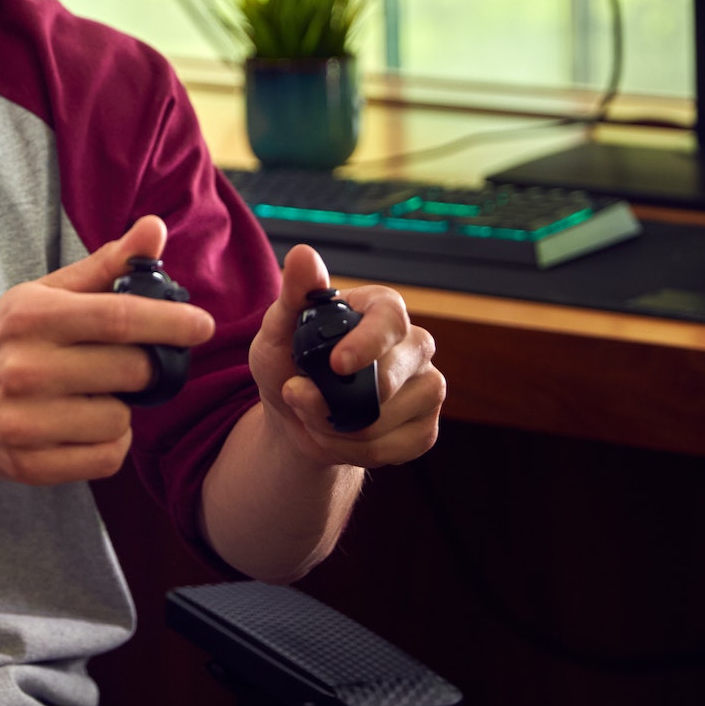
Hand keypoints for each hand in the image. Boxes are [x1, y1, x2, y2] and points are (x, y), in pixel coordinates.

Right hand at [0, 216, 215, 486]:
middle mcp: (24, 369)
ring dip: (123, 409)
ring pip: (120, 421)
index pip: (117, 318)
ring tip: (96, 396)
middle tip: (128, 363)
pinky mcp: (28, 465)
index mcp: (31, 317)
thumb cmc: (5, 340)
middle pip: (129, 371)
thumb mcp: (43, 294)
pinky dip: (109, 444)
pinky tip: (87, 426)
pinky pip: (105, 459)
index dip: (169, 322)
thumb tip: (155, 228)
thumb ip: (106, 265)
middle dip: (144, 367)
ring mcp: (22, 421)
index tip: (203, 325)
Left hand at [249, 244, 444, 469]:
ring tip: (313, 415)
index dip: (369, 342)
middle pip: (400, 371)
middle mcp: (413, 344)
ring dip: (339, 426)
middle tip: (297, 396)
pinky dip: (355, 451)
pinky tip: (337, 438)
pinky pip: (395, 447)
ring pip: (394, 416)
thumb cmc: (288, 362)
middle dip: (341, 397)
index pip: (391, 317)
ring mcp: (426, 387)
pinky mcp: (425, 429)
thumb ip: (293, 294)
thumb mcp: (278, 328)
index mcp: (382, 310)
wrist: (294, 416)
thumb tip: (302, 254)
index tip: (337, 364)